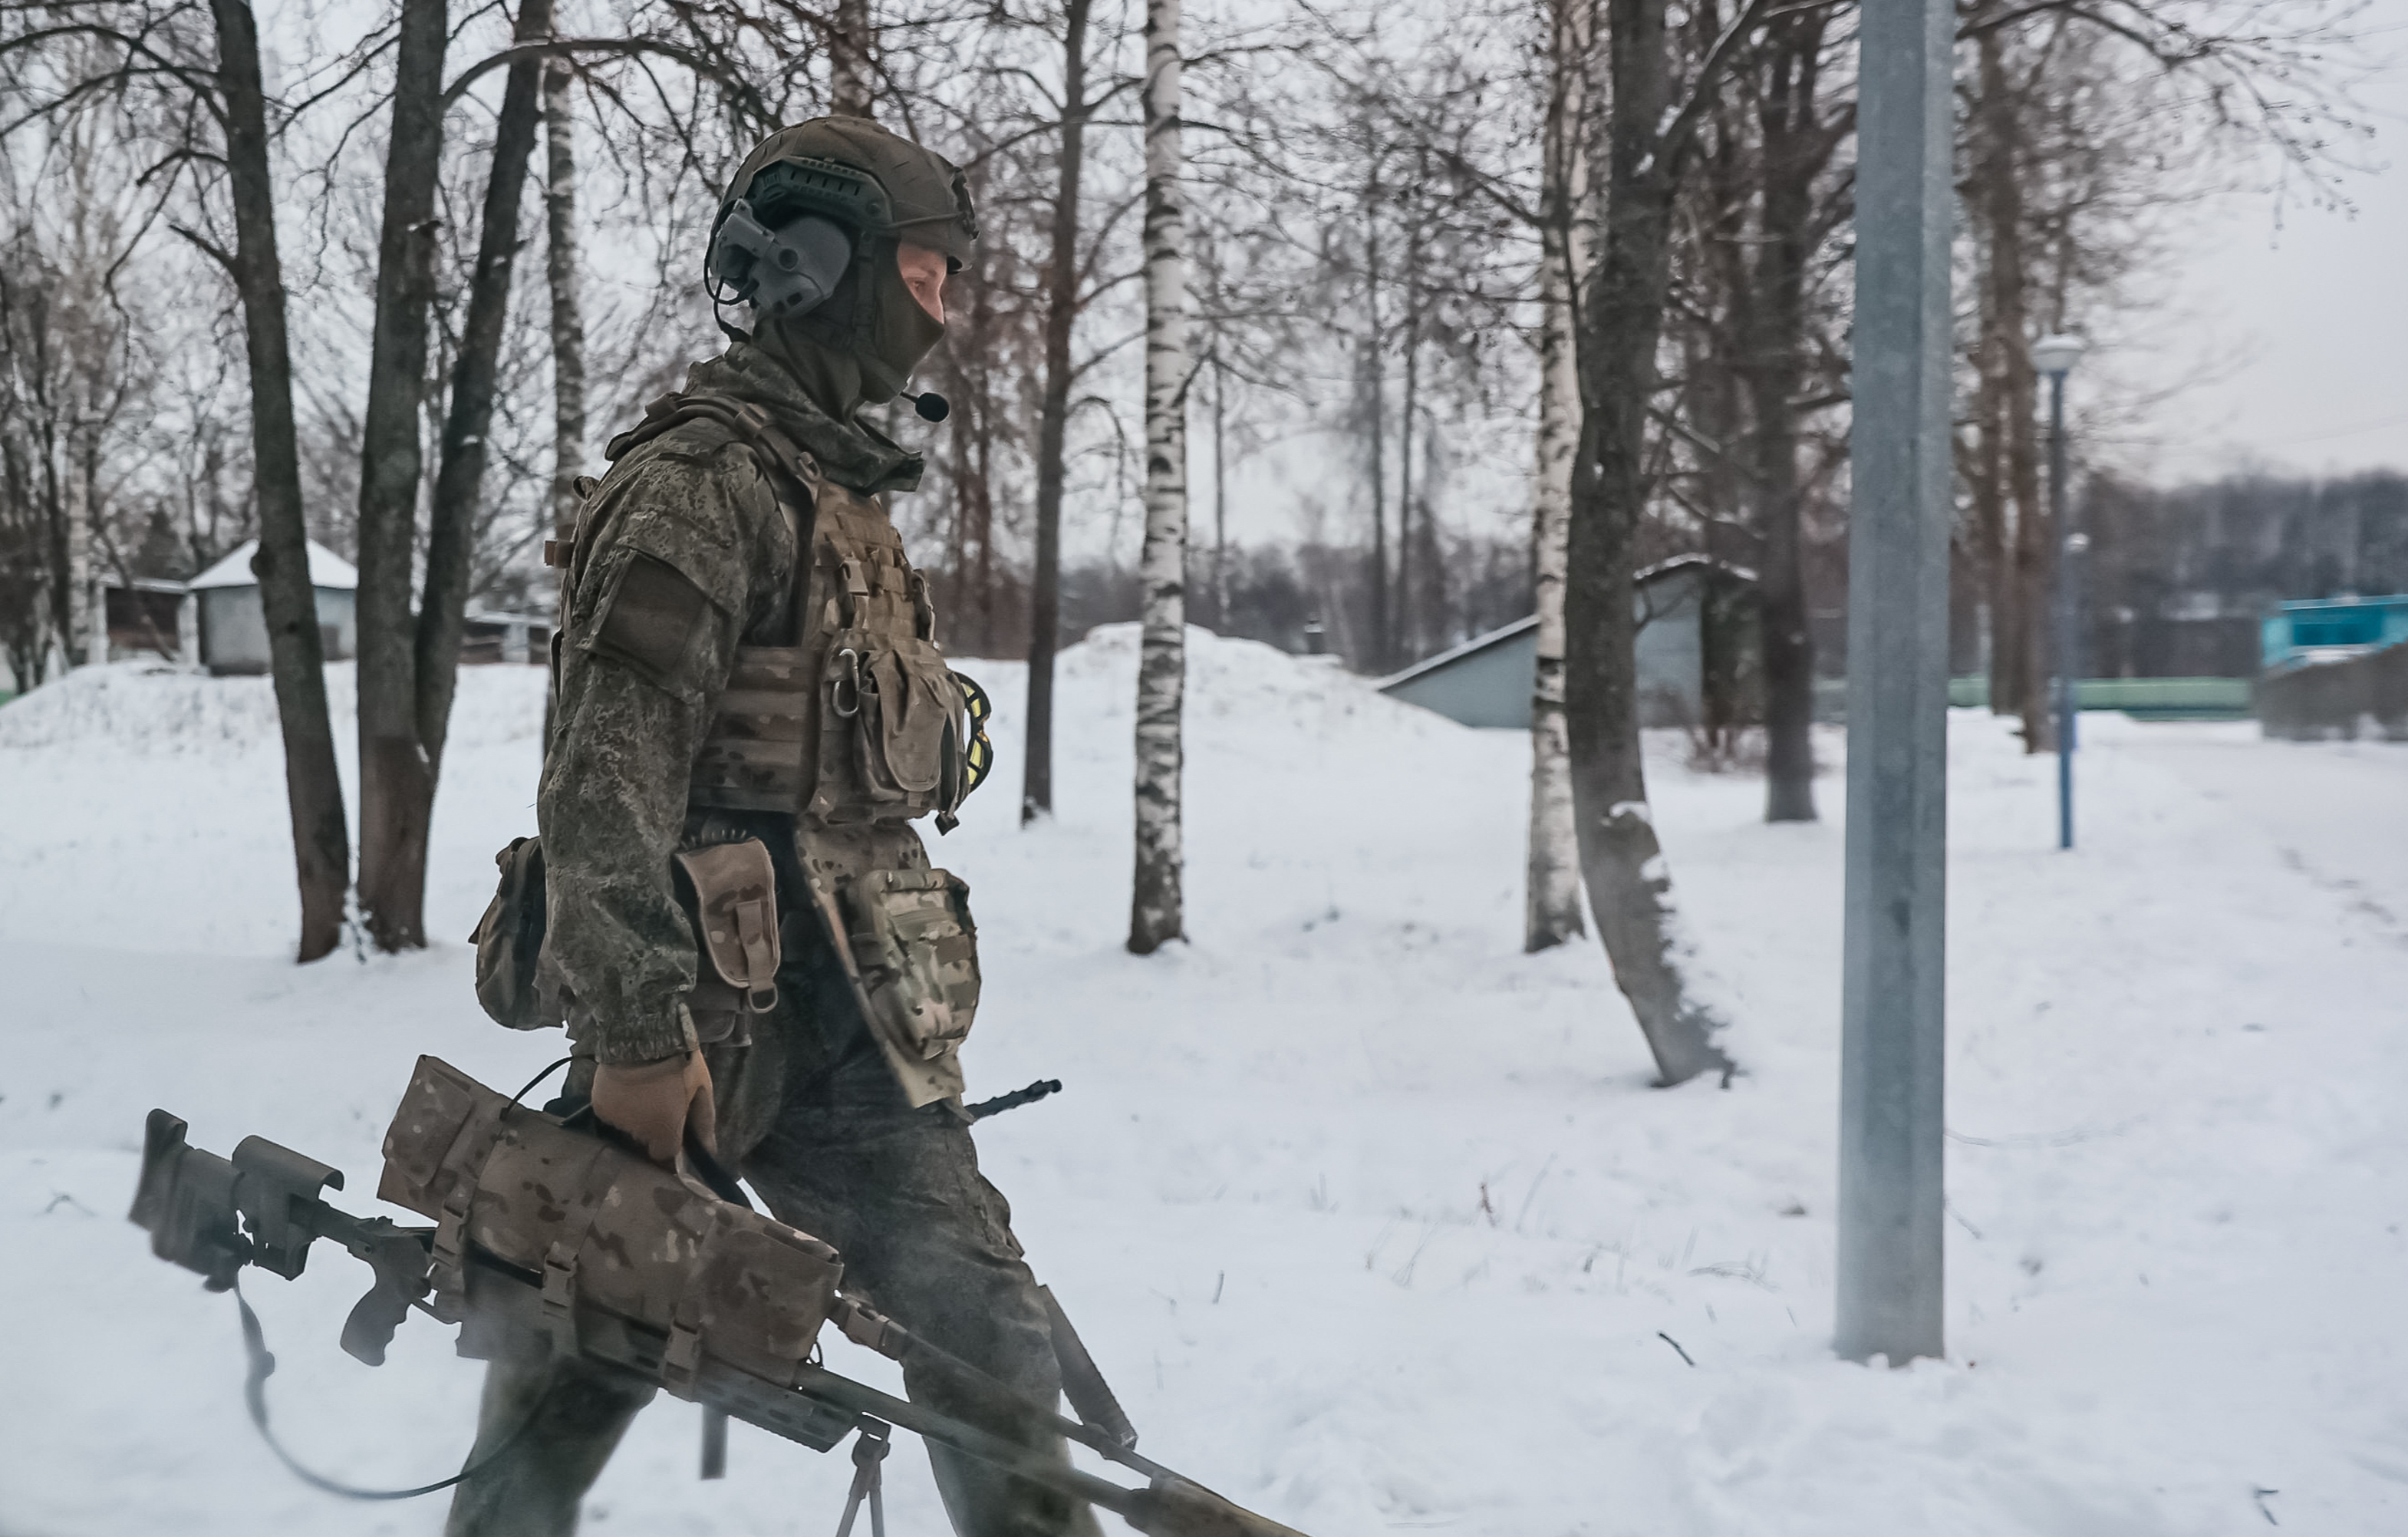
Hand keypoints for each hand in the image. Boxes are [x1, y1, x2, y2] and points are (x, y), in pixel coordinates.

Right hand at [591, 1049, 715, 1164]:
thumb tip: (709, 1151)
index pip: (664, 1156)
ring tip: (644, 1092)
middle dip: (654, 1128)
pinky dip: (619, 1106)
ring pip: (628, 1128)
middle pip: (646, 1141)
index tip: (674, 1131)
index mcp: (664, 1132)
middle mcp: (638, 1133)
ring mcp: (617, 1121)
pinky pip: (612, 1115)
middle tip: (662, 1101)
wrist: (644, 1037)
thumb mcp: (701, 1090)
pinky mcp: (600, 1107)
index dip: (670, 1145)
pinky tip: (627, 1089)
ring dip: (635, 1117)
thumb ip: (704, 1124)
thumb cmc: (681, 1063)